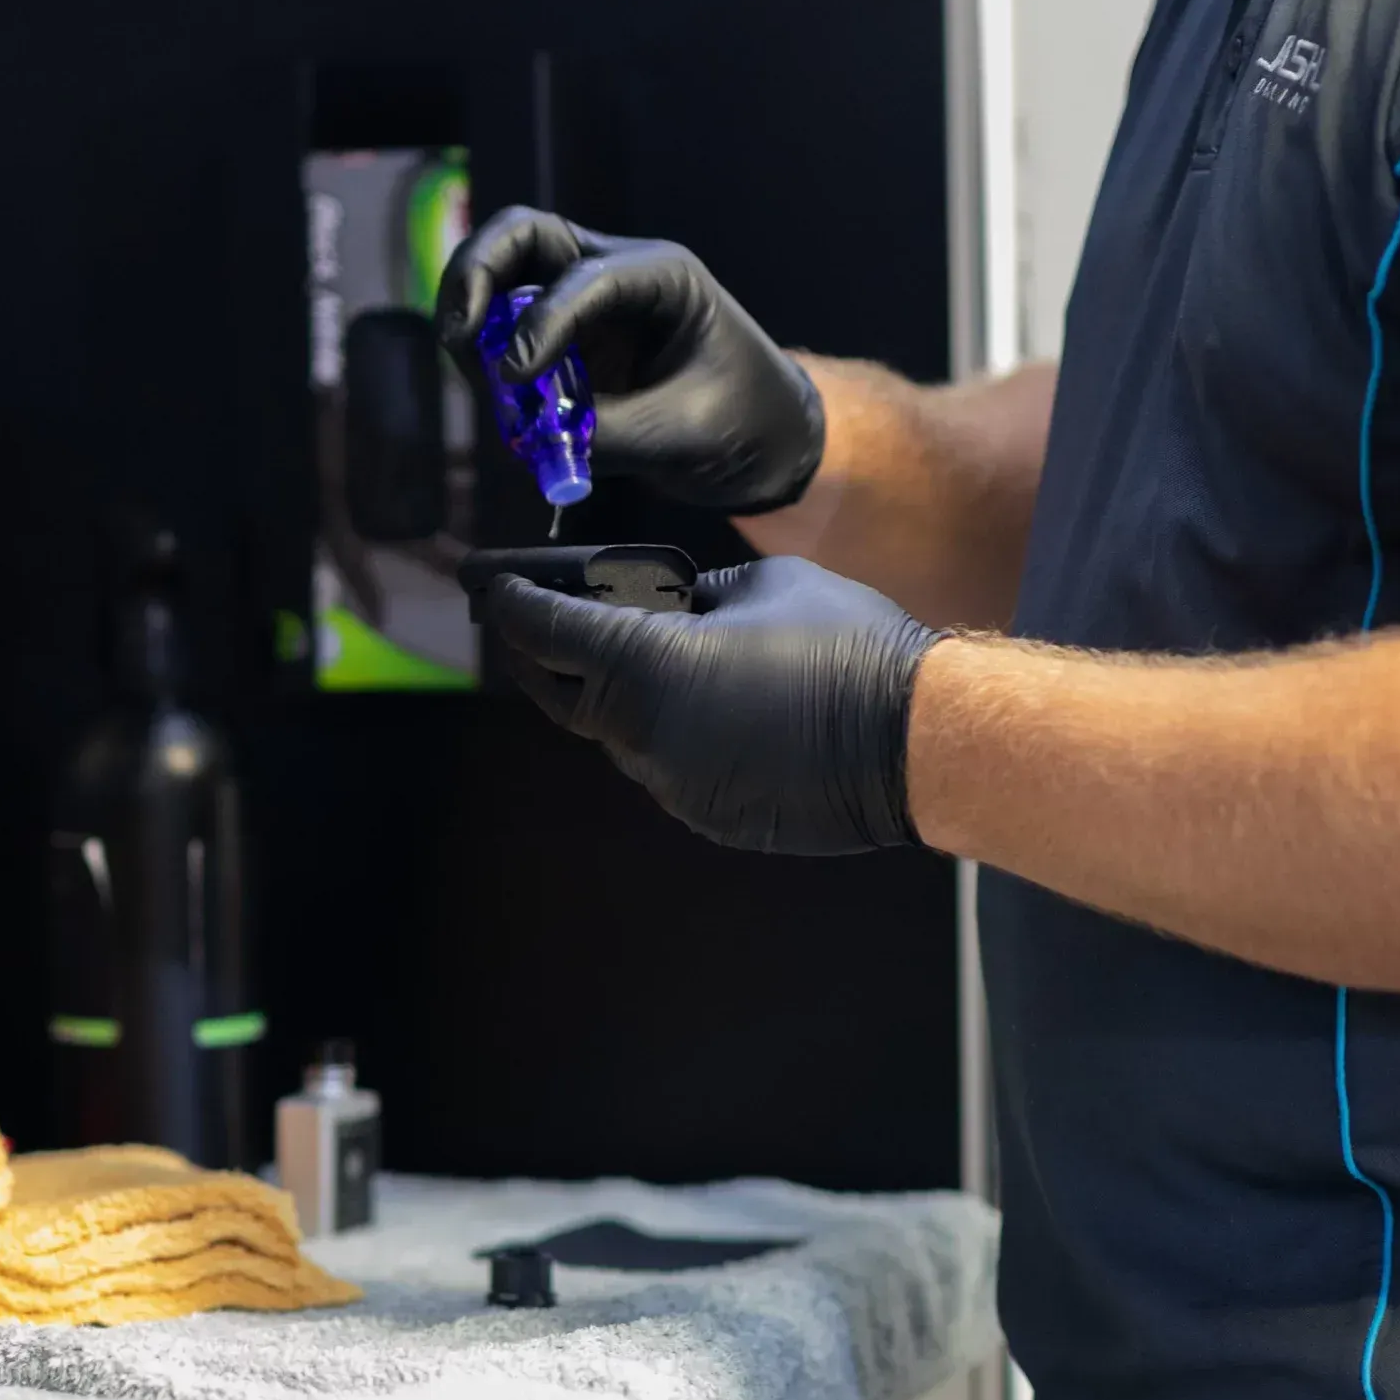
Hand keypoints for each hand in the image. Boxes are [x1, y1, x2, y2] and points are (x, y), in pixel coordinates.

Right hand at [436, 208, 825, 514]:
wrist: (768, 441)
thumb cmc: (745, 421)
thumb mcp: (684, 433)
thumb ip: (608, 432)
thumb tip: (532, 435)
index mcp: (663, 276)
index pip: (584, 275)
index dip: (541, 322)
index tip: (515, 378)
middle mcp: (614, 274)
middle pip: (521, 236)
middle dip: (476, 273)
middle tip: (460, 334)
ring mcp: (583, 306)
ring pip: (503, 275)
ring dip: (471, 316)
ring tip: (476, 375)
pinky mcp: (565, 344)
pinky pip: (505, 334)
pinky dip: (485, 359)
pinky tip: (498, 401)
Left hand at [486, 557, 940, 855]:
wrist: (915, 739)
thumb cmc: (845, 644)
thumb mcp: (758, 585)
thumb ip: (695, 595)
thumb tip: (670, 606)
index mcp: (642, 665)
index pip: (542, 631)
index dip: (506, 602)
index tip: (483, 584)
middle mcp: (641, 735)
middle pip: (559, 691)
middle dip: (537, 652)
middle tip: (526, 622)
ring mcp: (671, 785)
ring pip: (613, 733)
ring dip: (609, 695)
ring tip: (627, 653)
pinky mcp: (705, 815)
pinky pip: (663, 765)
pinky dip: (663, 732)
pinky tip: (696, 705)